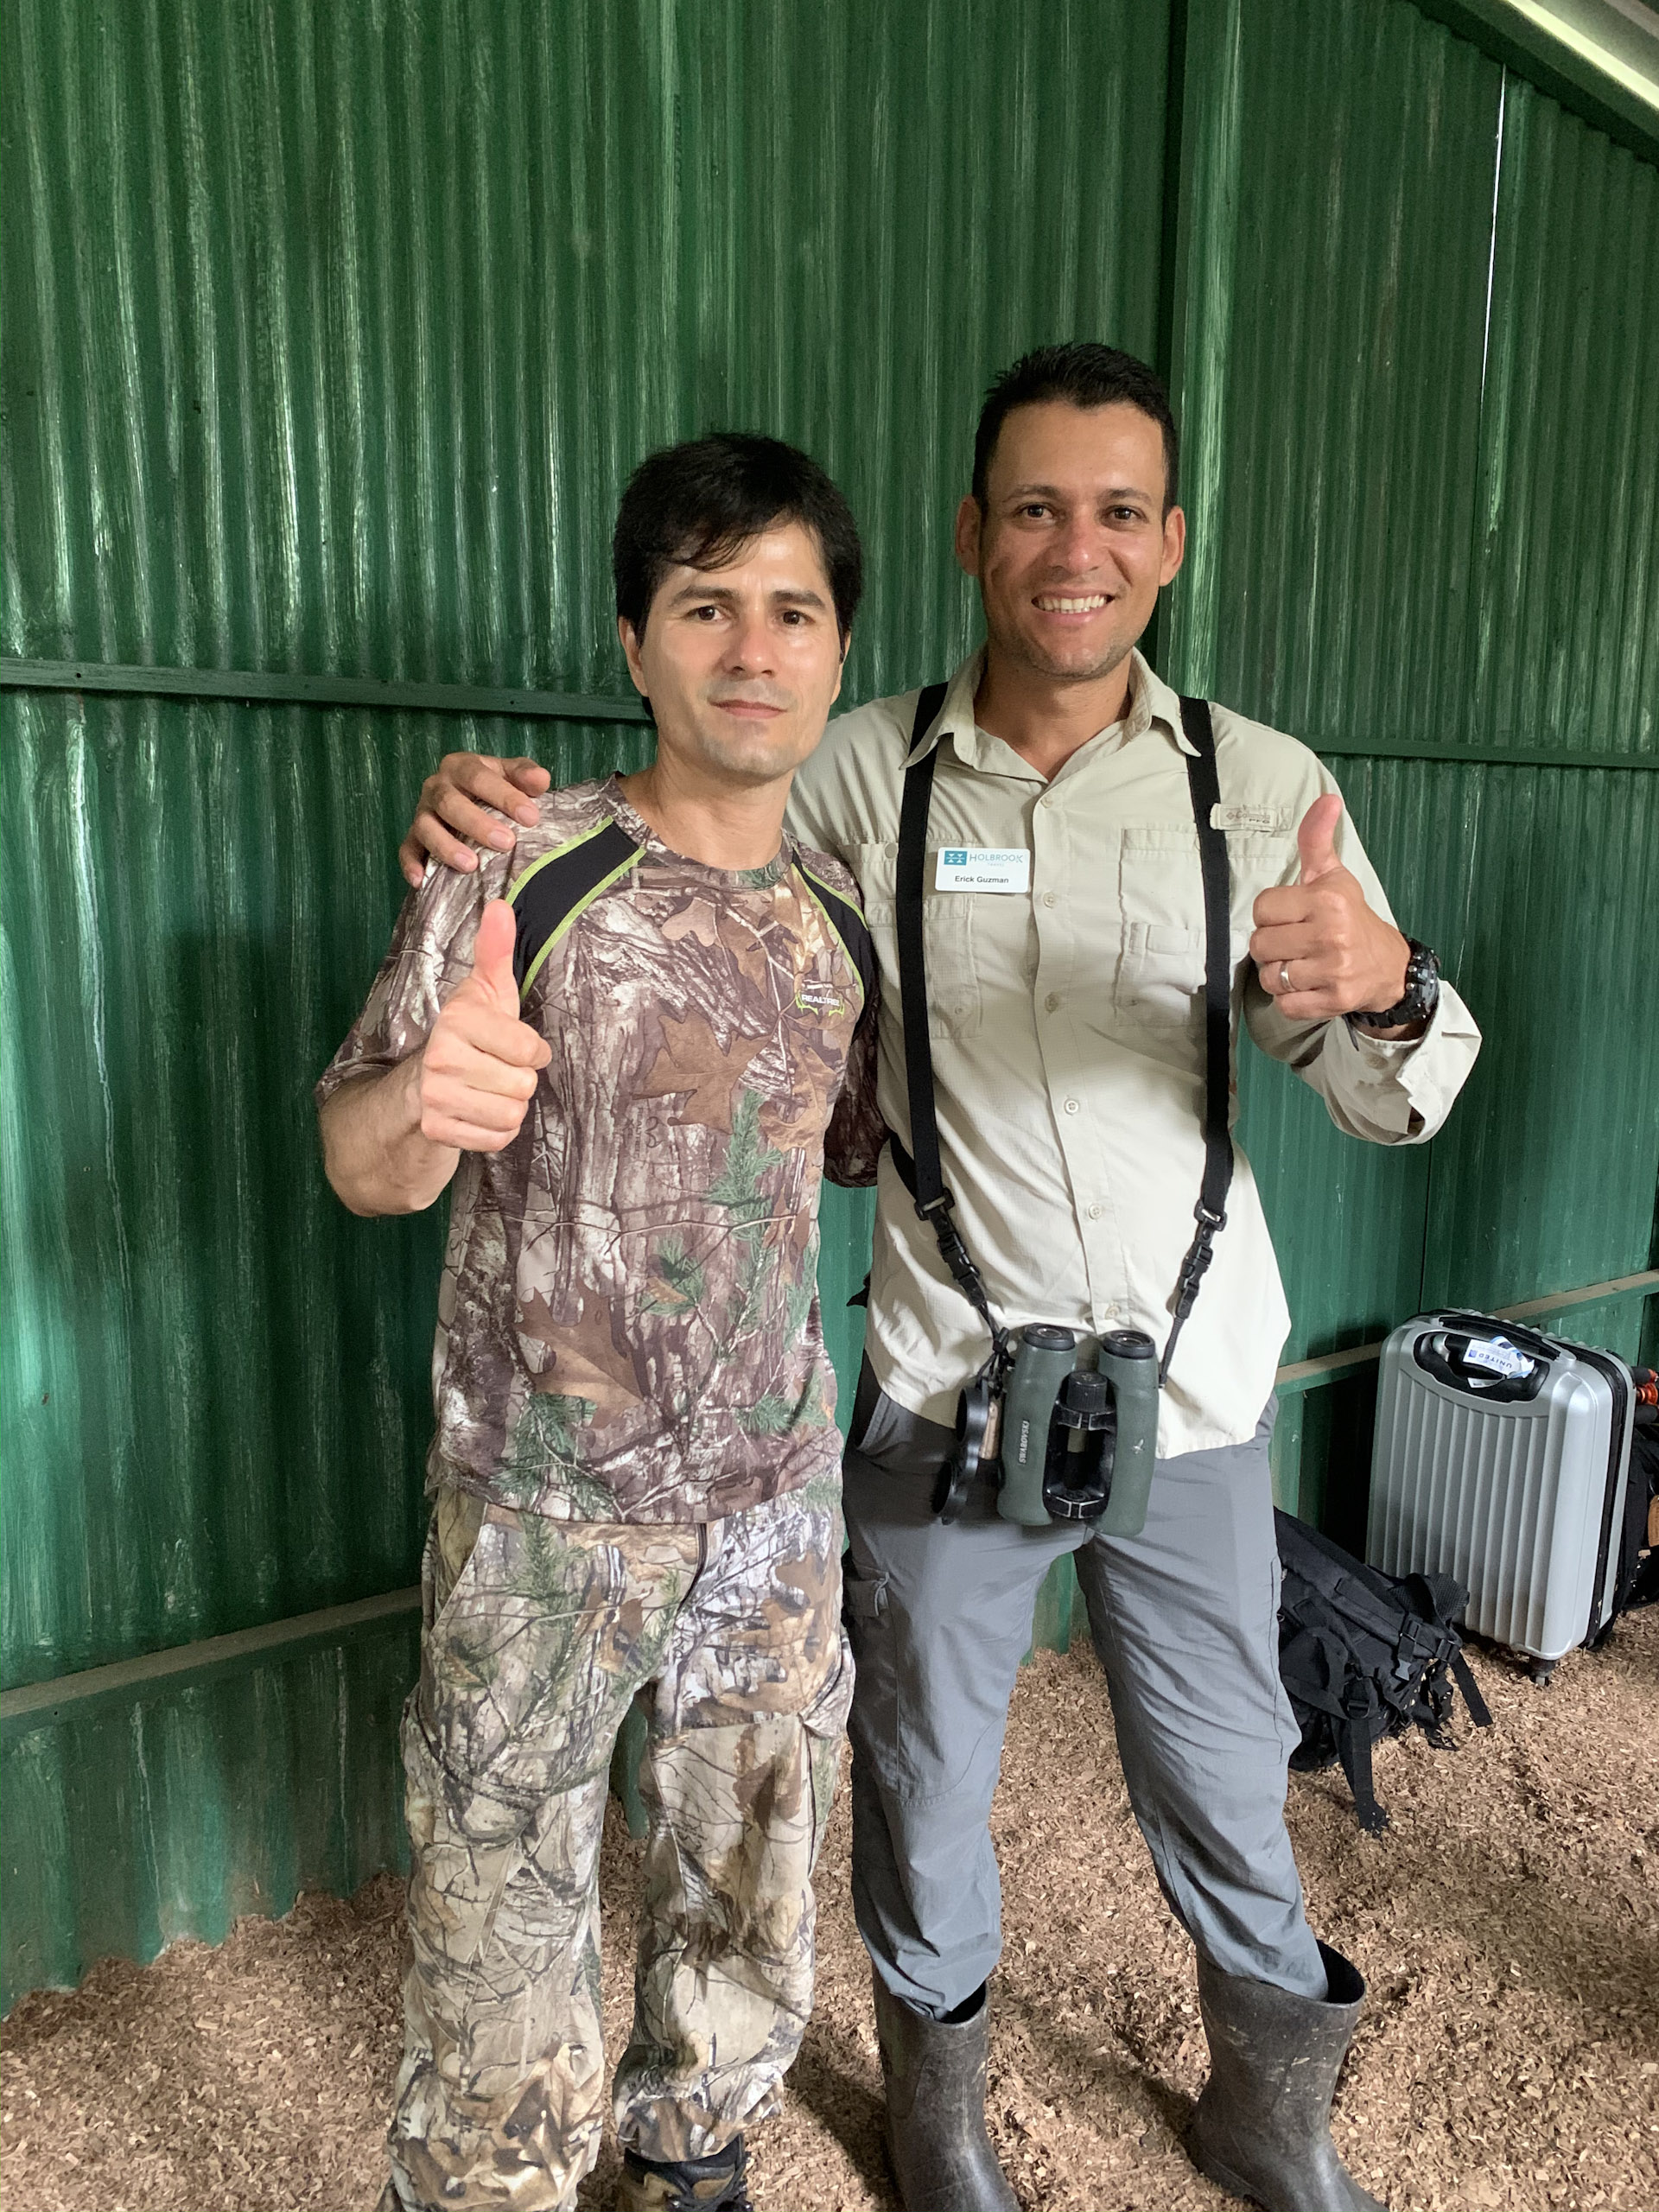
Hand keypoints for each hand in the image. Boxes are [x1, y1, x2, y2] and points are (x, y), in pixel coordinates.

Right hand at [399, 753, 551, 886]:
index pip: (478, 777)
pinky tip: (421, 880)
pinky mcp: (413, 837)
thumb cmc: (495, 788)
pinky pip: (407, 849)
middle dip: (477, 824)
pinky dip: (411, 864)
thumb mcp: (512, 775)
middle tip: (506, 843)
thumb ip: (525, 775)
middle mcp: (437, 787)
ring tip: (470, 865)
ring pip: (426, 827)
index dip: (503, 795)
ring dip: (446, 846)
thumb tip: (541, 779)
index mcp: (461, 767)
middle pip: (449, 802)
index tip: (530, 817)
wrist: (473, 799)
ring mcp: (422, 812)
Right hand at [417, 901, 551, 1149]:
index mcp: (458, 1020)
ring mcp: (435, 1096)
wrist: (420, 1084)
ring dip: (508, 1107)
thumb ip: (495, 951)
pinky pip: (497, 1139)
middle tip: (495, 1070)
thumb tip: (499, 905)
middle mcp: (441, 1057)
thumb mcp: (486, 992)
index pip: (531, 1049)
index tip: (513, 1045)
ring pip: (512, 1114)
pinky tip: (479, 1113)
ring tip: (487, 1090)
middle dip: (519, 1081)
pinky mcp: (436, 1129)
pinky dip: (496, 1132)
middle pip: (524, 1085)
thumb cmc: (469, 1034)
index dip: (532, 1051)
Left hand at [1250, 796, 1410, 1022]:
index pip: (1262, 908)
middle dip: (1273, 946)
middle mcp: (1331, 934)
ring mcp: (1333, 970)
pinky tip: (1310, 985)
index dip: (1271, 914)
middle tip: (1296, 943)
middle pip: (1260, 945)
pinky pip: (1285, 1004)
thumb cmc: (1351, 917)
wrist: (1388, 966)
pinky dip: (1291, 999)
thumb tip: (1327, 799)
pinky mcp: (1334, 1000)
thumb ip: (1317, 839)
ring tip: (1303, 964)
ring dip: (1280, 974)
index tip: (1292, 916)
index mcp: (1327, 900)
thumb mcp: (1333, 876)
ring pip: (1271, 977)